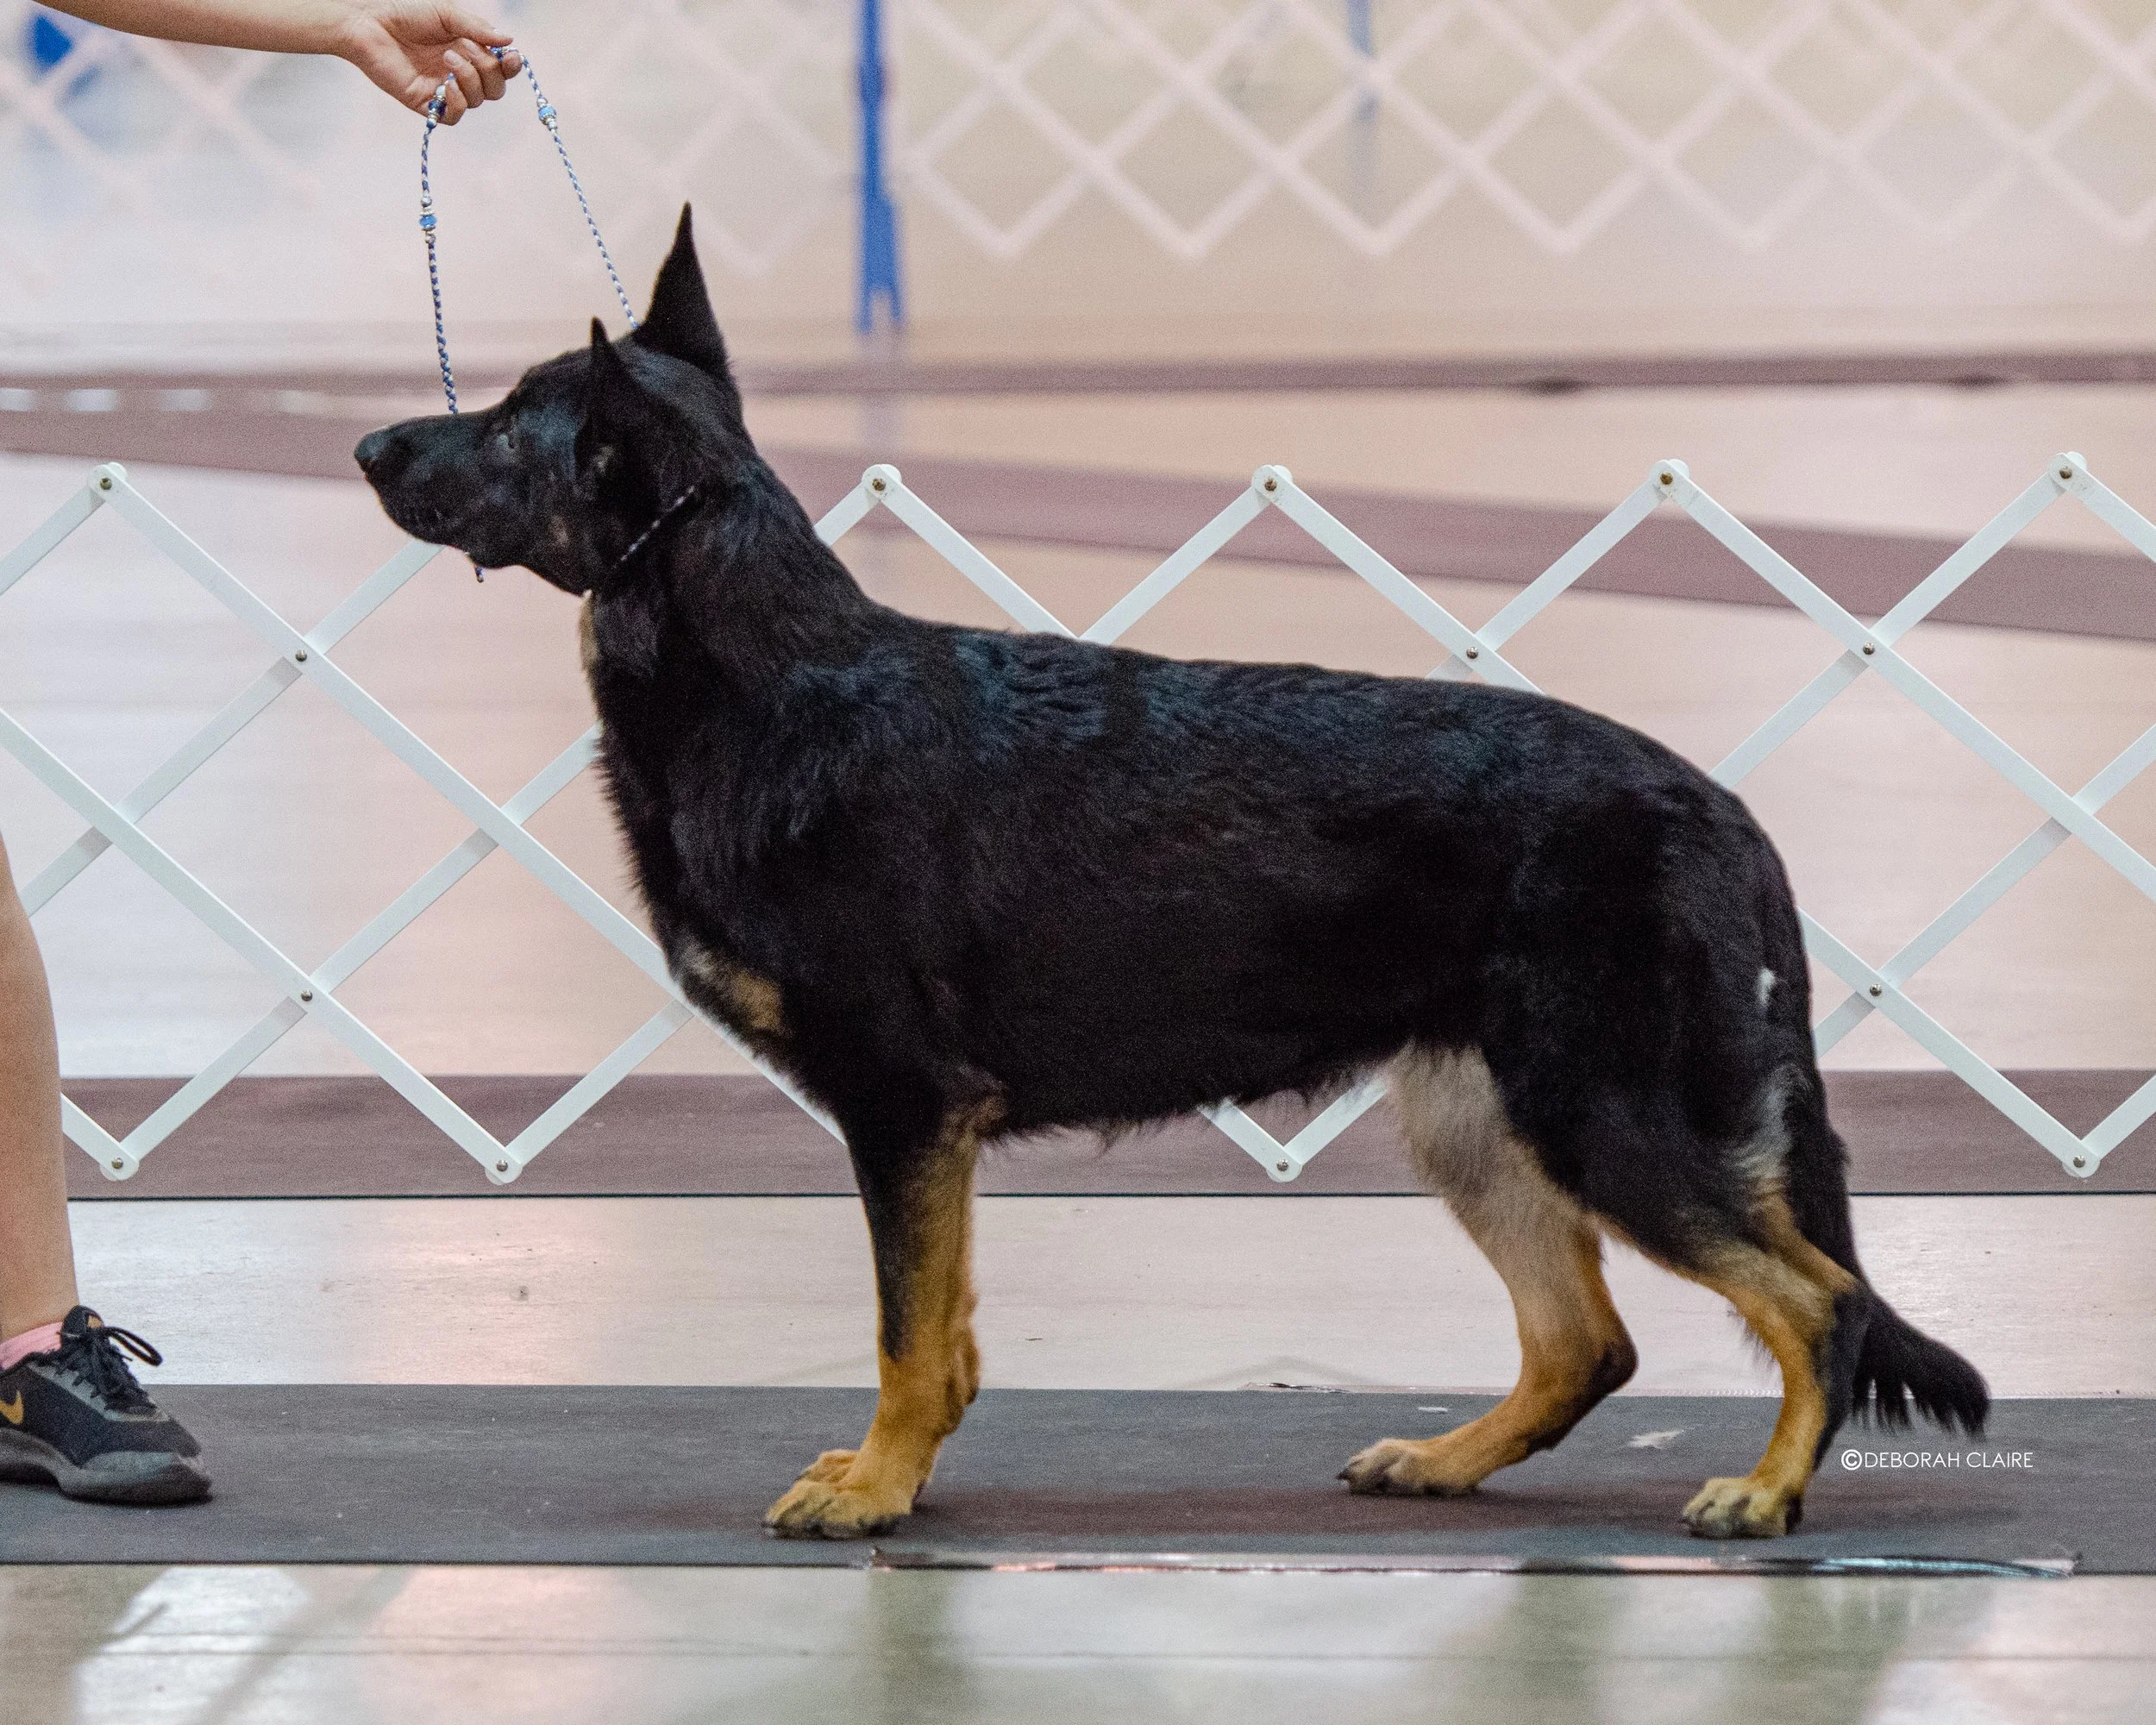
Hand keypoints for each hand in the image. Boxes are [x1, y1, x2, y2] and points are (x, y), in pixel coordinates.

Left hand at [333, 2, 521, 122]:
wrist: (370, 21)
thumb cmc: (406, 11)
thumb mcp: (447, 13)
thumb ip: (478, 28)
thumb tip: (510, 41)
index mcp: (468, 50)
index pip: (500, 68)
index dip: (510, 67)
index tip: (511, 57)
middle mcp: (459, 72)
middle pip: (494, 89)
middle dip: (489, 71)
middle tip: (467, 49)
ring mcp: (443, 88)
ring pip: (477, 101)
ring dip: (470, 79)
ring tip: (447, 57)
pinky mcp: (425, 102)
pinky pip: (454, 116)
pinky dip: (457, 103)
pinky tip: (447, 84)